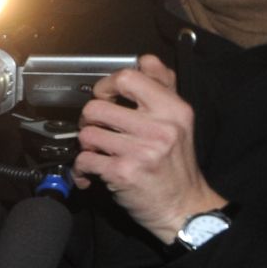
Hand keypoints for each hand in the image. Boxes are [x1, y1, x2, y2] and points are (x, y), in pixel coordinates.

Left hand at [72, 55, 226, 242]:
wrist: (184, 207)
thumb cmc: (176, 164)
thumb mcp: (178, 122)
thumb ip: (163, 87)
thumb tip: (146, 60)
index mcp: (173, 109)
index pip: (130, 77)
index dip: (107, 84)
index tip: (105, 96)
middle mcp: (160, 127)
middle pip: (97, 107)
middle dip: (89, 120)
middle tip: (98, 130)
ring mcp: (141, 150)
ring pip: (87, 134)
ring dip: (86, 145)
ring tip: (99, 152)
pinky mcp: (123, 172)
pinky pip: (84, 160)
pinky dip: (82, 169)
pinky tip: (93, 173)